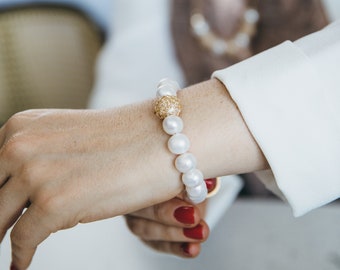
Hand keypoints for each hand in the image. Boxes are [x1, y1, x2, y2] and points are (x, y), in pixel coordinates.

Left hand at [0, 79, 266, 268]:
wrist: (164, 138)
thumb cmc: (125, 140)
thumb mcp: (70, 140)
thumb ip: (41, 158)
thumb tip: (20, 193)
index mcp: (22, 126)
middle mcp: (19, 145)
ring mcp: (35, 174)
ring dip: (2, 237)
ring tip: (7, 251)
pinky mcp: (52, 204)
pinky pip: (21, 241)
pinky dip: (20, 258)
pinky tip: (22, 266)